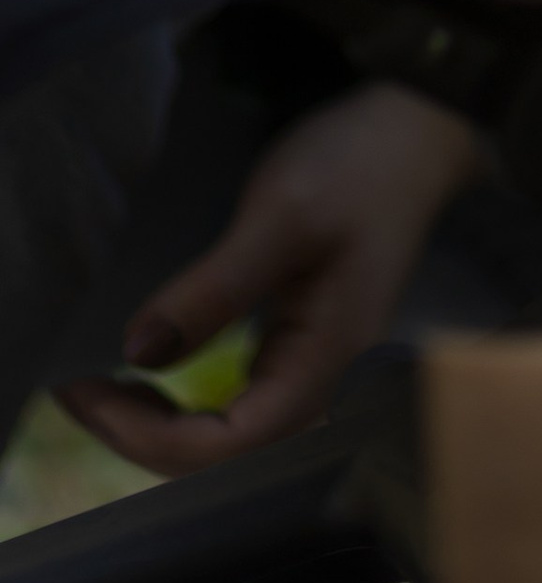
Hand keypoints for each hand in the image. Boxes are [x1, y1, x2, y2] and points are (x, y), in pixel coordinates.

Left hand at [56, 84, 482, 473]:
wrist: (420, 127)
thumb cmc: (360, 164)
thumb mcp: (281, 214)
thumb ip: (214, 288)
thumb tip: (138, 352)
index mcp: (328, 359)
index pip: (230, 444)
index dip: (148, 435)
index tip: (88, 395)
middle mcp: (329, 378)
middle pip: (228, 454)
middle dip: (144, 437)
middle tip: (81, 395)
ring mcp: (322, 363)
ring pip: (234, 434)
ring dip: (164, 424)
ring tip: (104, 392)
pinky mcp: (310, 342)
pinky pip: (245, 401)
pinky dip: (190, 401)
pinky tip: (158, 374)